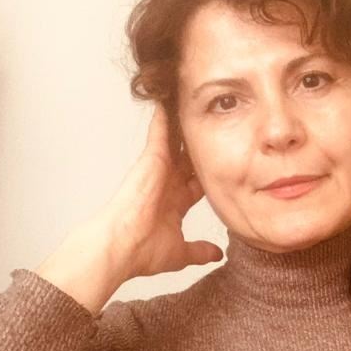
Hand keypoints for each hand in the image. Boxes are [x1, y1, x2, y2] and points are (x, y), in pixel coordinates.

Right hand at [95, 103, 222, 281]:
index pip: (198, 182)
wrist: (121, 247)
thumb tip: (216, 254)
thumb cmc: (142, 251)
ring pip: (178, 141)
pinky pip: (162, 131)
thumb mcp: (180, 251)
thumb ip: (199, 251)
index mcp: (174, 202)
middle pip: (190, 158)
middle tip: (221, 123)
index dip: (212, 172)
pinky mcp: (152, 158)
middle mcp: (167, 182)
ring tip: (200, 101)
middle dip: (203, 145)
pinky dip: (167, 115)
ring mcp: (159, 169)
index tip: (229, 162)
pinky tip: (173, 96)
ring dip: (187, 125)